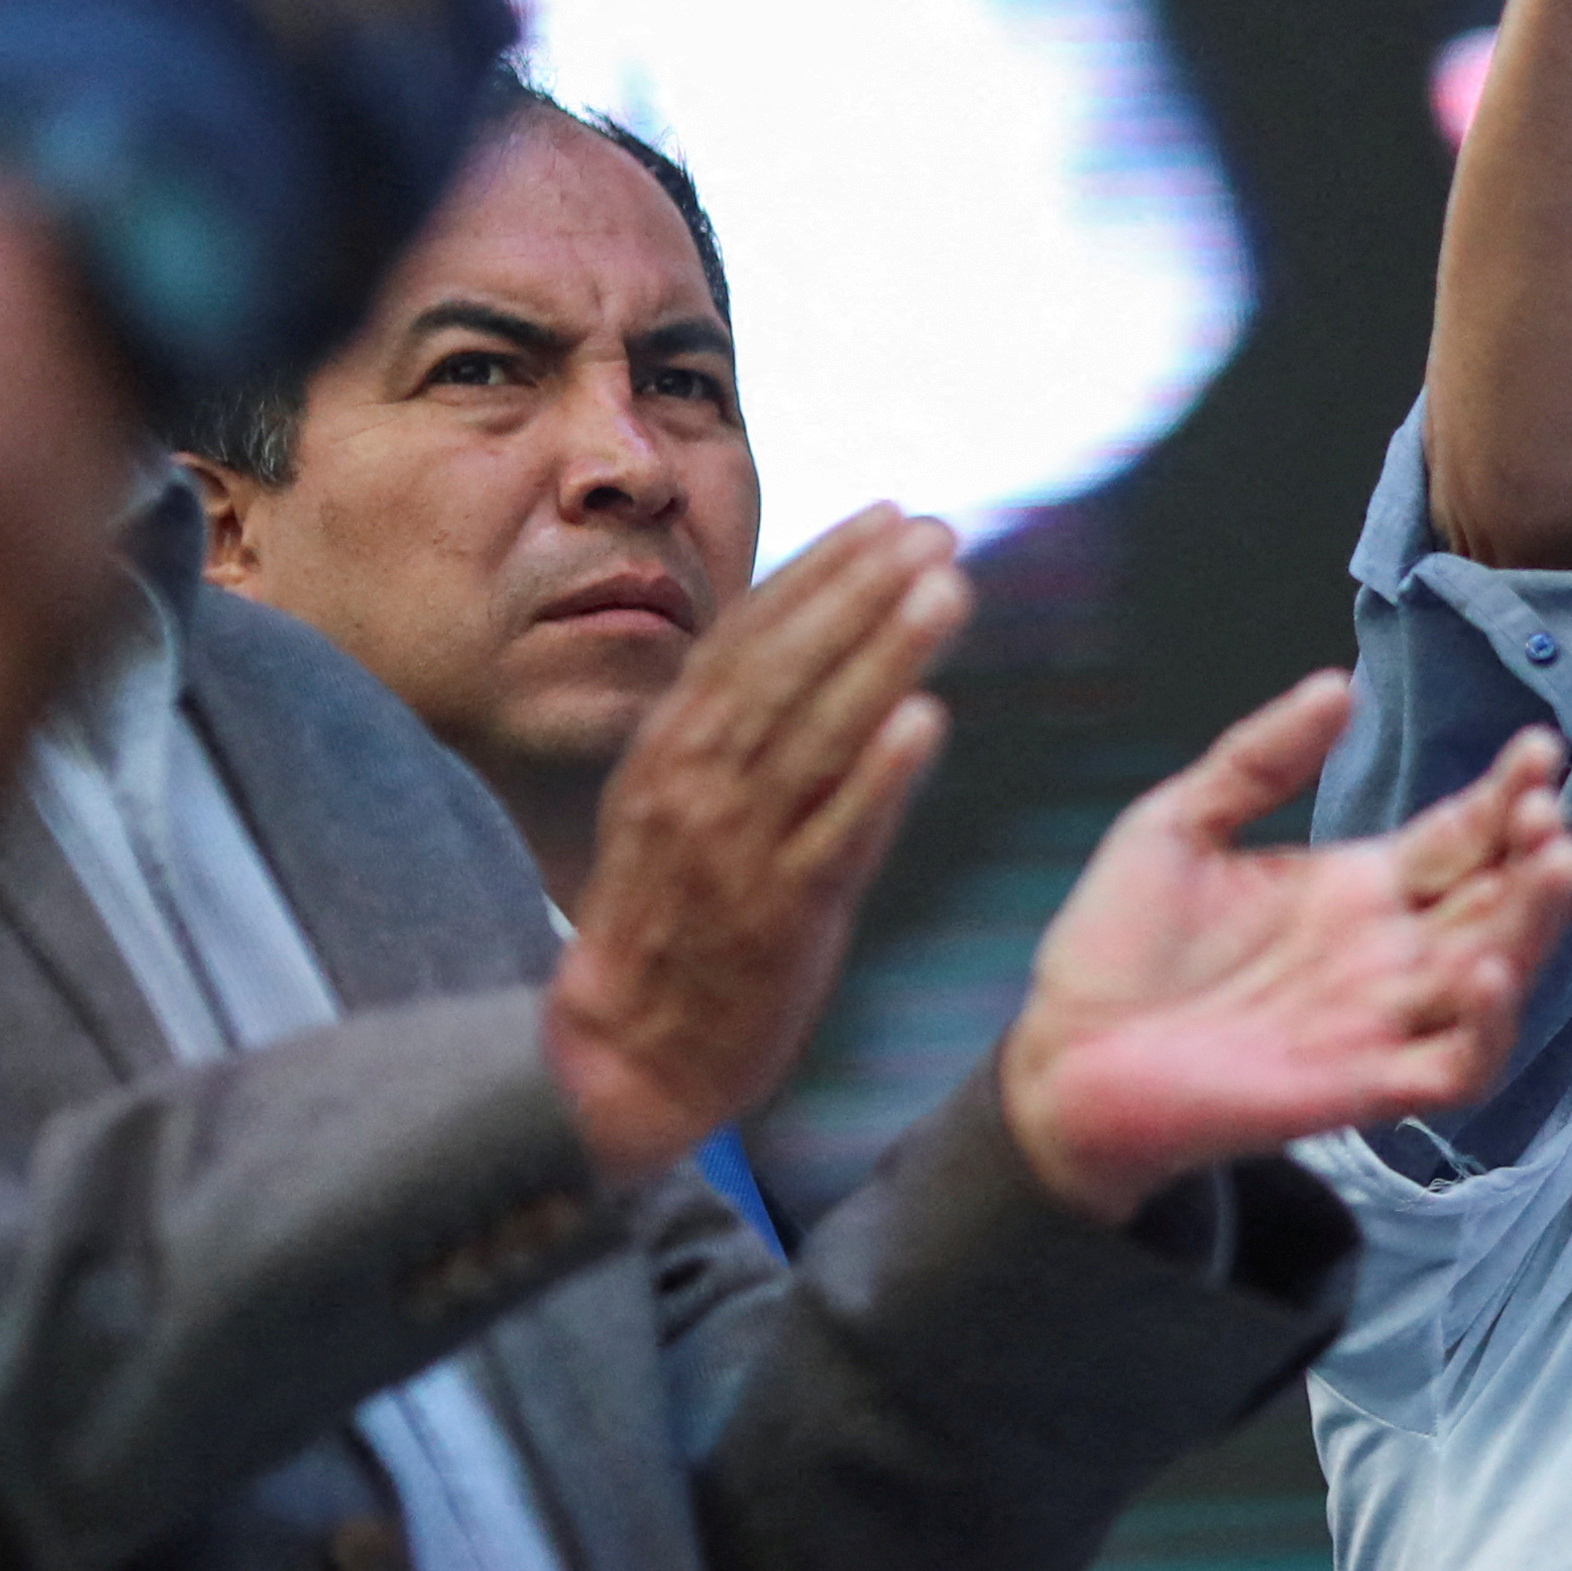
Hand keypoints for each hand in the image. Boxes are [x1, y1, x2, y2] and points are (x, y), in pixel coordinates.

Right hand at [545, 507, 966, 1187]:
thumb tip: (808, 642)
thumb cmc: (671, 920)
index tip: (887, 515)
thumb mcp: (677, 803)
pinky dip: (879, 777)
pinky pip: (834, 837)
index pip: (750, 637)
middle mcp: (695, 786)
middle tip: (937, 532)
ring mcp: (736, 850)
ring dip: (882, 656)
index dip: (821, 571)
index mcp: (669, 749)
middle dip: (863, 591)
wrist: (624, 1054)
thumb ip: (735, 728)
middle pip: (786, 668)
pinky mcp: (780, 918)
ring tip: (947, 592)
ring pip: (815, 735)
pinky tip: (928, 721)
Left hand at [998, 675, 1571, 1222]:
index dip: (1506, 795)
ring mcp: (1382, 1022)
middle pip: (1496, 899)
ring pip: (1499, 973)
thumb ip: (1259, 757)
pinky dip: (1487, 1025)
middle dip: (1538, 853)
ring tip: (1557, 860)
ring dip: (1537, 923)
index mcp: (1356, 886)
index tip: (1538, 747)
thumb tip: (1339, 684)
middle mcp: (1386, 953)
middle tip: (1551, 808)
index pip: (1461, 837)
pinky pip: (1456, 1066)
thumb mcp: (1179, 822)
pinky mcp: (1362, 1087)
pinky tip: (1487, 970)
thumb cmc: (1115, 949)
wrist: (1059, 1056)